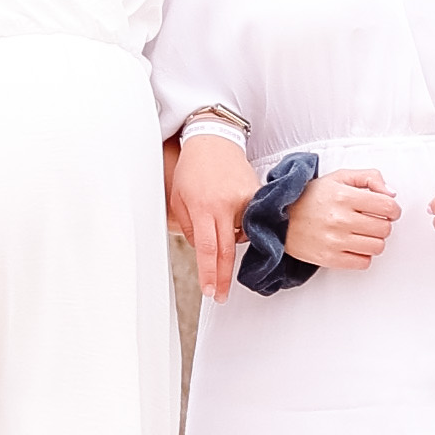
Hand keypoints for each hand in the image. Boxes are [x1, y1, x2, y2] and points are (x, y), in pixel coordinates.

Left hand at [171, 124, 255, 301]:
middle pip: (227, 251)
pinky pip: (250, 222)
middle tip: (220, 295)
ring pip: (240, 237)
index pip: (208, 249)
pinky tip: (232, 218)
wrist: (214, 139)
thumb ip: (188, 227)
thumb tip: (201, 252)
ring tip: (221, 231)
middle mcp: (226, 204)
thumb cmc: (192, 168)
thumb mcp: (178, 198)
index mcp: (203, 206)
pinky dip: (241, 227)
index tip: (211, 292)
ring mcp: (244, 199)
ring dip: (231, 244)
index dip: (210, 274)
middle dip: (223, 277)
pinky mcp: (256, 194)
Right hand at [283, 163, 404, 274]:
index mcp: (344, 196)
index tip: (388, 210)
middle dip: (383, 224)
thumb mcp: (339, 177)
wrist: (280, 218)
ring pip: (377, 247)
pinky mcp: (329, 258)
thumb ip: (369, 178)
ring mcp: (335, 241)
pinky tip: (353, 245)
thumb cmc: (311, 197)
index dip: (392, 209)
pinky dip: (363, 255)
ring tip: (362, 233)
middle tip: (372, 221)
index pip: (387, 207)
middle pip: (385, 229)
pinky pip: (363, 262)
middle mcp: (340, 219)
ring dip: (374, 240)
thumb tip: (391, 193)